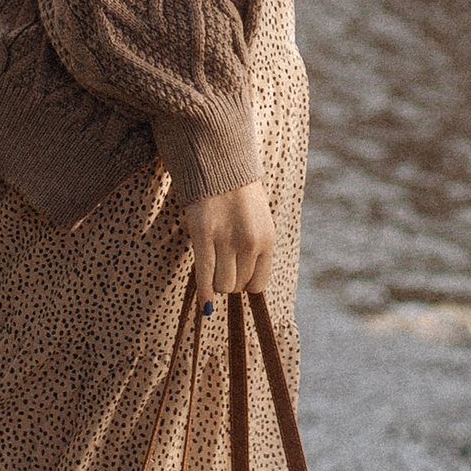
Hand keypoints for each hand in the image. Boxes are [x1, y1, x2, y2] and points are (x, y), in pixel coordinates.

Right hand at [179, 178, 274, 300]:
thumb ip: (255, 250)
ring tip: (211, 267)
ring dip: (215, 282)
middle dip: (228, 281)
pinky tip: (203, 305)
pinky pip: (204, 274)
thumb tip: (246, 283)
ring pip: (222, 284)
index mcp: (267, 240)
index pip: (257, 284)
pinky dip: (204, 293)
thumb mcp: (258, 222)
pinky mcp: (203, 235)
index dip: (244, 284)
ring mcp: (226, 240)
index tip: (235, 276)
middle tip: (220, 266)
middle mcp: (250, 243)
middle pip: (238, 286)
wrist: (220, 165)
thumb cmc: (238, 196)